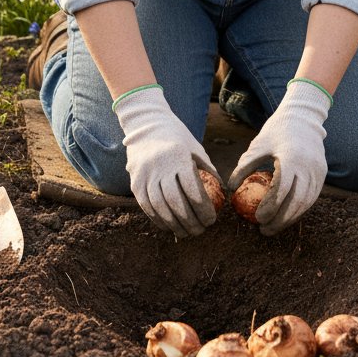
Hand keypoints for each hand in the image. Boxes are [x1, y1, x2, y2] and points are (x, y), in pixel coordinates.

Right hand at [114, 86, 219, 237]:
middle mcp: (161, 166)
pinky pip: (146, 205)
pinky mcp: (134, 180)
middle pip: (177, 203)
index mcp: (179, 157)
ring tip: (185, 233)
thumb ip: (208, 169)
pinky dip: (157, 219)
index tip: (211, 221)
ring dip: (174, 225)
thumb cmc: (177, 137)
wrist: (146, 123)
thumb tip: (223, 191)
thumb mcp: (195, 148)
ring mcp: (145, 174)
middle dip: (190, 222)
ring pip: (160, 207)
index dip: (204, 210)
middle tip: (200, 231)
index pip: (194, 191)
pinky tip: (168, 225)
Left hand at [228, 79, 330, 234]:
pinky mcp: (322, 174)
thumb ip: (246, 165)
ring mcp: (318, 172)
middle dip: (280, 220)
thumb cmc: (277, 130)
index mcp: (291, 159)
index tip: (258, 219)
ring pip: (306, 203)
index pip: (281, 190)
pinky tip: (286, 215)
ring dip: (290, 218)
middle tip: (264, 230)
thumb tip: (230, 187)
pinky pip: (311, 197)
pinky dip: (299, 209)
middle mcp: (308, 167)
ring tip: (273, 226)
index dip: (270, 208)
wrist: (304, 117)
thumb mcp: (258, 144)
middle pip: (296, 202)